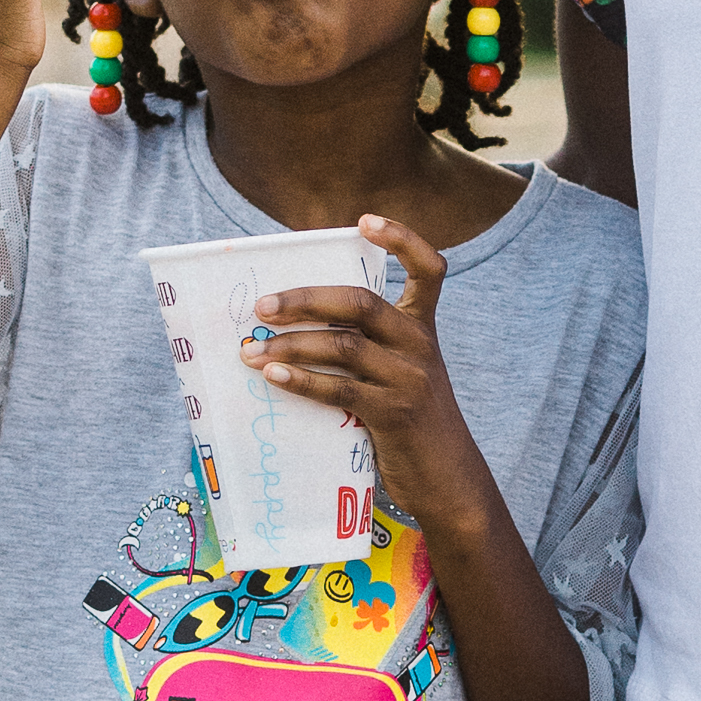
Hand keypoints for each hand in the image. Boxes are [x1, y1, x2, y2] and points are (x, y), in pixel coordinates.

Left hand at [248, 217, 489, 550]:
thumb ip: (367, 347)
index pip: (430, 268)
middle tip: (262, 307)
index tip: (364, 221)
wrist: (448, 478)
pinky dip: (302, 380)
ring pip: (343, 344)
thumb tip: (291, 329)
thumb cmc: (410, 422)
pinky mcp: (395, 412)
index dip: (401, 238)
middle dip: (304, 299)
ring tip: (251, 350)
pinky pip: (339, 388)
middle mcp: (420, 344)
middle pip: (360, 301)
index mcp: (422, 327)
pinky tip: (274, 376)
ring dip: (290, 345)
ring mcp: (410, 377)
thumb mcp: (400, 374)